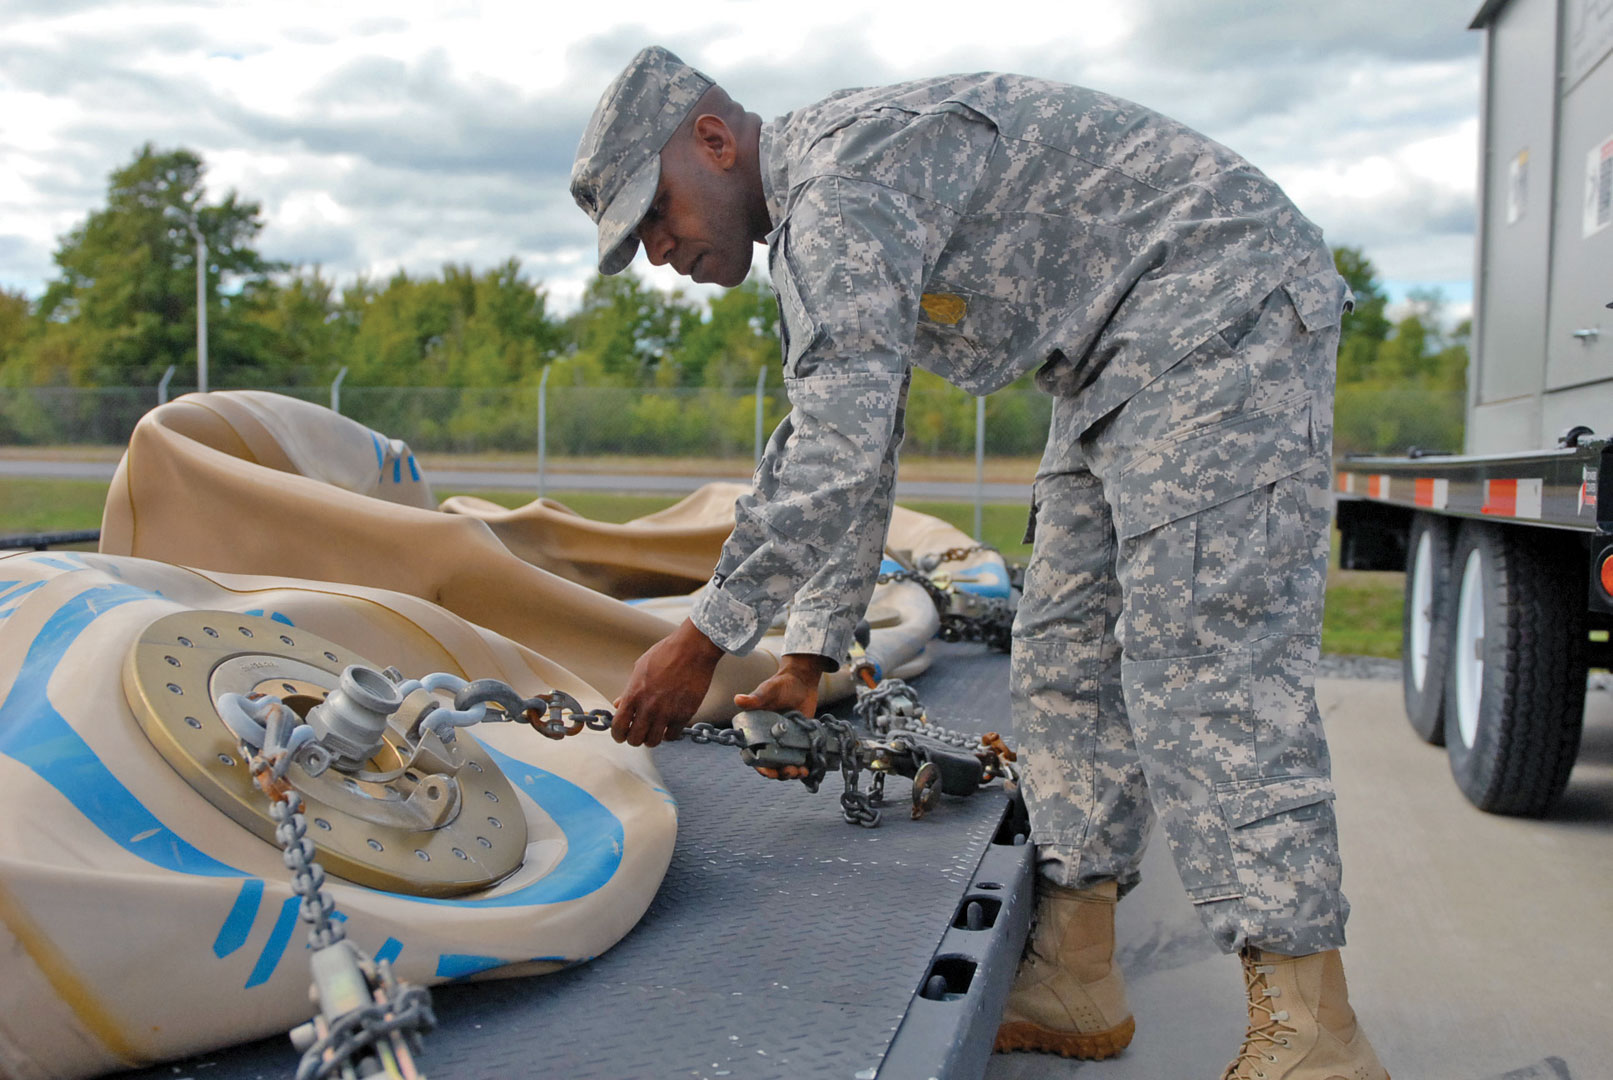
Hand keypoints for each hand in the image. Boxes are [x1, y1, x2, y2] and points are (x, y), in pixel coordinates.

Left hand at [611, 619, 723, 746]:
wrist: (692, 649)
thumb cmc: (666, 653)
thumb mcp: (640, 668)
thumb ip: (628, 690)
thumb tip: (618, 704)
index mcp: (633, 695)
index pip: (618, 727)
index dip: (618, 734)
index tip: (621, 735)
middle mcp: (648, 707)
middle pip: (635, 740)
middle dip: (634, 738)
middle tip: (638, 732)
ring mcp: (666, 713)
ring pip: (653, 741)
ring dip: (651, 737)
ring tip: (654, 729)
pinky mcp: (684, 715)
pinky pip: (672, 736)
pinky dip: (669, 733)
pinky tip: (669, 725)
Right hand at [735, 653, 830, 779]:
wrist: (802, 681)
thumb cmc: (781, 684)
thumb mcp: (768, 692)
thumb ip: (755, 699)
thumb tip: (738, 699)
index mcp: (757, 731)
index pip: (755, 754)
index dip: (760, 766)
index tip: (768, 772)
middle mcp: (770, 739)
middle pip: (771, 764)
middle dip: (778, 773)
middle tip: (788, 772)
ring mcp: (785, 741)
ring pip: (785, 764)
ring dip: (791, 773)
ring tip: (800, 772)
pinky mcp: (799, 741)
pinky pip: (799, 758)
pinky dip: (803, 766)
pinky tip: (808, 769)